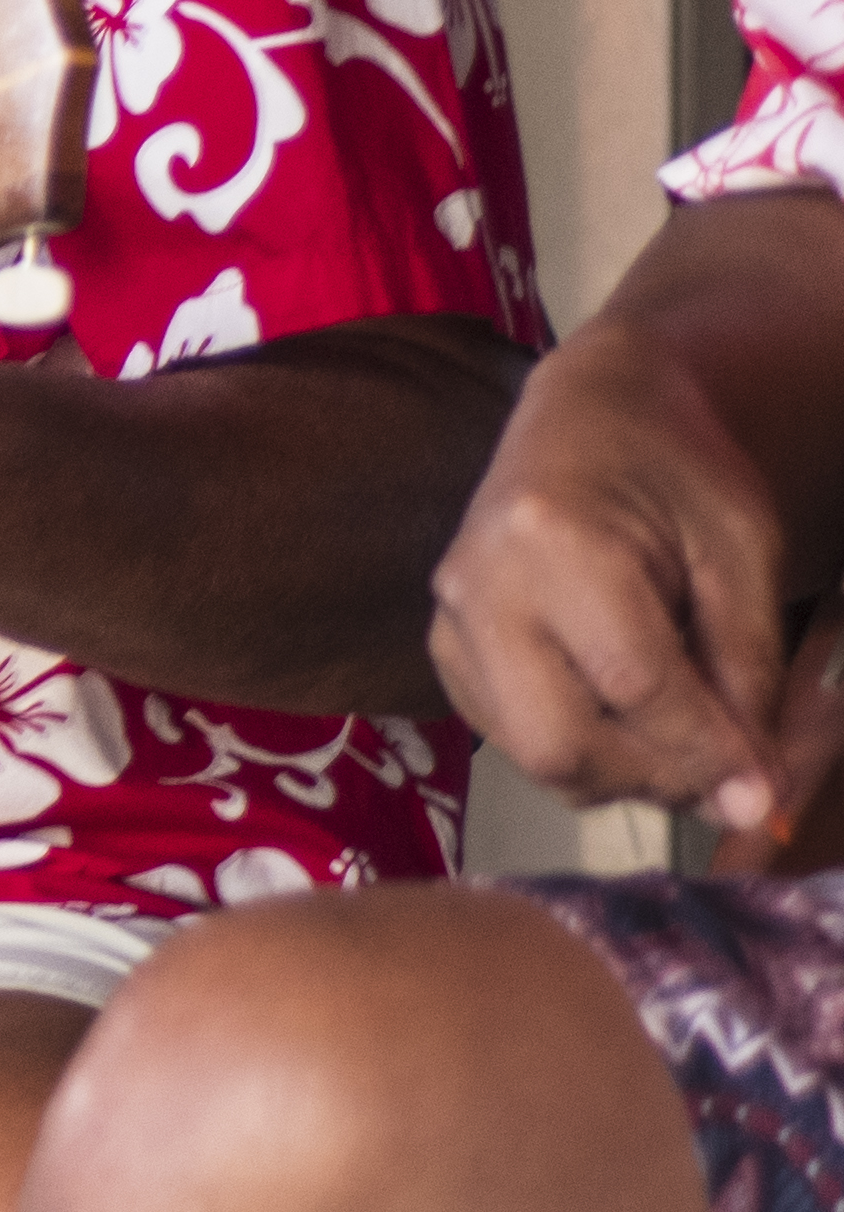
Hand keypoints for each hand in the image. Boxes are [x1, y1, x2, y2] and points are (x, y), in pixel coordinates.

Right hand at [441, 317, 819, 828]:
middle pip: (558, 743)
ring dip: (620, 774)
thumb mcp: (741, 552)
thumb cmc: (674, 467)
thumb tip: (754, 790)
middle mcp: (480, 587)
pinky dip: (580, 752)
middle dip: (653, 778)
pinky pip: (510, 738)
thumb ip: (748, 669)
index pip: (636, 687)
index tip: (764, 794)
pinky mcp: (446, 647)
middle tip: (721, 775)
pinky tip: (628, 718)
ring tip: (681, 742)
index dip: (709, 753)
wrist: (589, 418)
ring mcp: (450, 620)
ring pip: (530, 756)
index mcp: (555, 541)